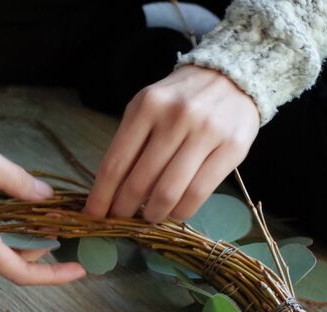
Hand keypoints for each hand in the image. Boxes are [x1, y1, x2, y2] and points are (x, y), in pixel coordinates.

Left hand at [85, 66, 258, 222]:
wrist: (233, 75)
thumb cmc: (182, 99)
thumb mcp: (150, 108)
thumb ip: (132, 142)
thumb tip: (112, 192)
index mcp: (147, 106)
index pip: (116, 162)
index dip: (101, 196)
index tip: (93, 216)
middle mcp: (176, 117)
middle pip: (139, 182)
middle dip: (124, 209)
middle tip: (121, 220)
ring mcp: (206, 132)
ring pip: (168, 192)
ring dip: (153, 214)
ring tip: (149, 217)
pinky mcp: (232, 148)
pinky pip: (198, 192)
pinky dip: (181, 211)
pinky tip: (175, 212)